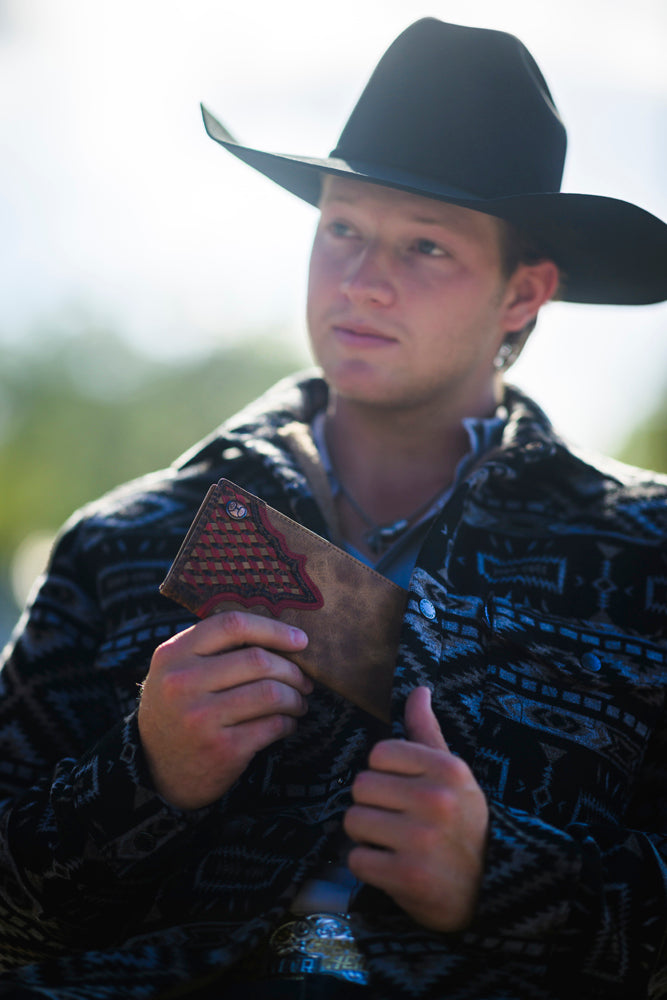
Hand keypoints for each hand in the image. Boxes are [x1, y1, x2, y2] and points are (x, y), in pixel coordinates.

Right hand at [138, 612, 311, 808]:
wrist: (156, 770)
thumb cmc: (178, 709)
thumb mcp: (177, 671)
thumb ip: (212, 647)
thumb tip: (279, 633)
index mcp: (173, 654)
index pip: (232, 625)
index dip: (273, 629)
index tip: (300, 640)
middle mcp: (183, 683)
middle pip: (258, 660)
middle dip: (292, 670)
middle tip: (304, 680)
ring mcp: (201, 717)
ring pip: (271, 692)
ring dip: (295, 697)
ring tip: (298, 702)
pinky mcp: (222, 748)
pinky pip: (273, 725)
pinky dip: (289, 722)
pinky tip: (287, 723)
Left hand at [343, 686, 487, 931]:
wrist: (490, 889)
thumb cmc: (463, 823)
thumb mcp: (453, 774)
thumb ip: (427, 732)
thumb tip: (418, 689)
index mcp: (448, 769)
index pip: (379, 753)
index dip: (384, 774)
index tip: (403, 790)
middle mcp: (436, 800)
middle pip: (361, 785)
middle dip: (372, 805)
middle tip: (397, 820)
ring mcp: (421, 839)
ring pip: (353, 821)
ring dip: (367, 836)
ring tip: (394, 843)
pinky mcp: (407, 876)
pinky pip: (357, 859)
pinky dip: (369, 866)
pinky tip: (393, 867)